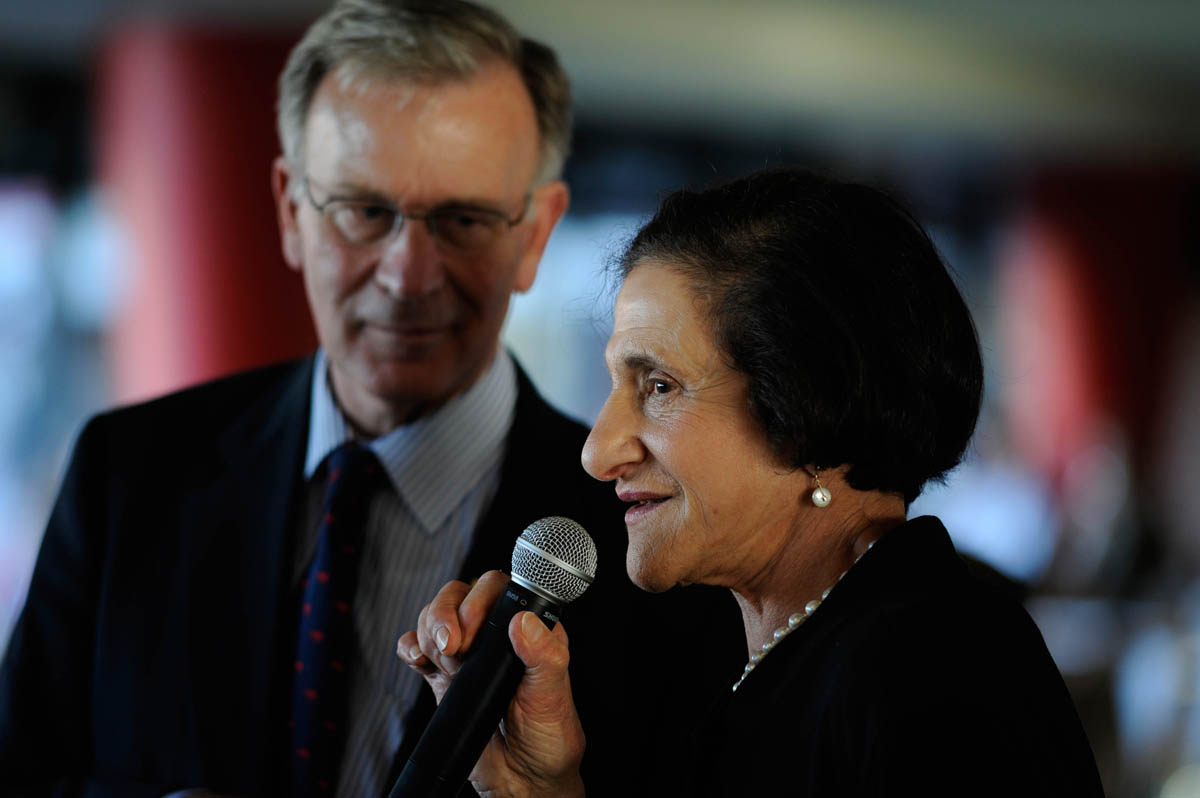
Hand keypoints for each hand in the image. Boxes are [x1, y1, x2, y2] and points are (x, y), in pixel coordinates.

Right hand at [398, 571, 585, 797]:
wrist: (522, 780)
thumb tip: (524, 622)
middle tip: (453, 649)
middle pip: (458, 595)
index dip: (479, 601)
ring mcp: (468, 654)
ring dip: (429, 633)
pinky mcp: (443, 676)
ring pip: (434, 616)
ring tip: (447, 666)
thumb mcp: (552, 696)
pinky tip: (419, 662)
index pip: (497, 589)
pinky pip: (416, 647)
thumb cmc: (549, 737)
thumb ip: (543, 656)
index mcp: (529, 629)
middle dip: (445, 615)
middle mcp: (496, 635)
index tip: (473, 631)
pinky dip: (410, 647)